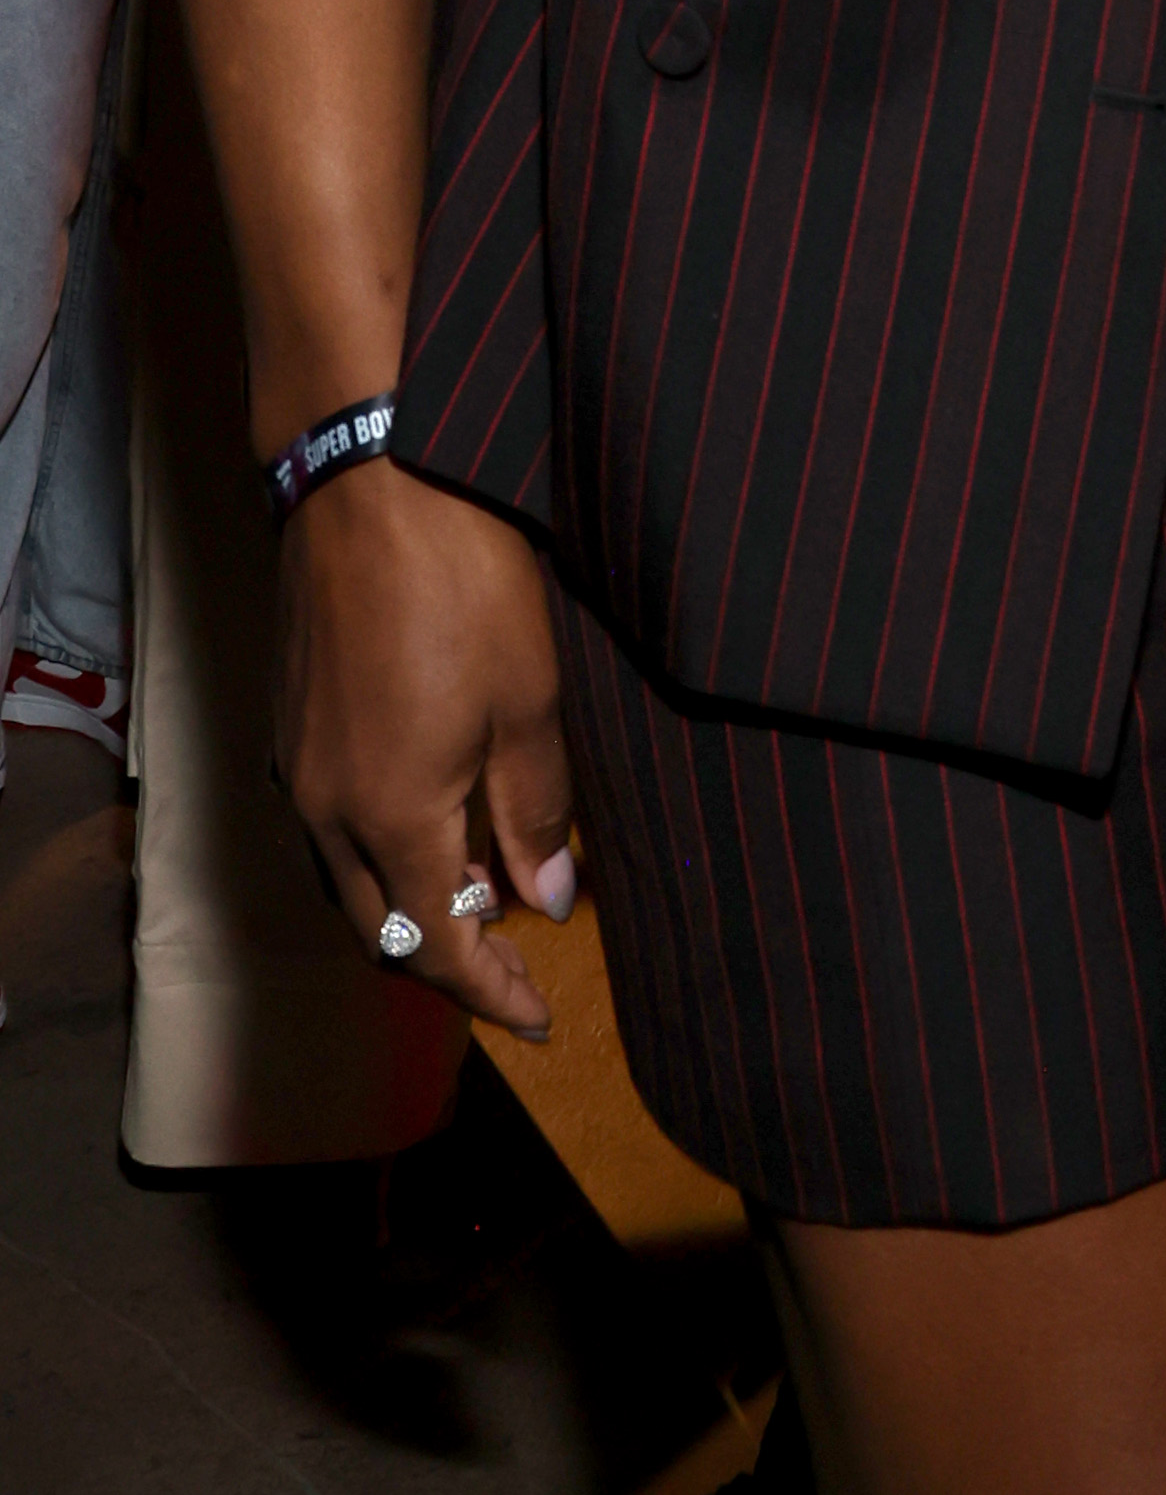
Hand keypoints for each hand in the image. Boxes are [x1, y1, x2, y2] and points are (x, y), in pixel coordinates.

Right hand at [275, 455, 578, 1032]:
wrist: (365, 476)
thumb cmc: (461, 576)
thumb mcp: (531, 696)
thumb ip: (536, 809)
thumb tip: (547, 900)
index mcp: (389, 819)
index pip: (439, 948)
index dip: (492, 992)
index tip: (540, 1019)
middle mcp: (325, 810)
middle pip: (379, 932)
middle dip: (446, 962)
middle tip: (513, 968)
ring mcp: (296, 765)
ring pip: (346, 882)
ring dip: (408, 907)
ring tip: (481, 898)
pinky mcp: (290, 722)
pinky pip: (329, 828)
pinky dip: (379, 853)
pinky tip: (428, 823)